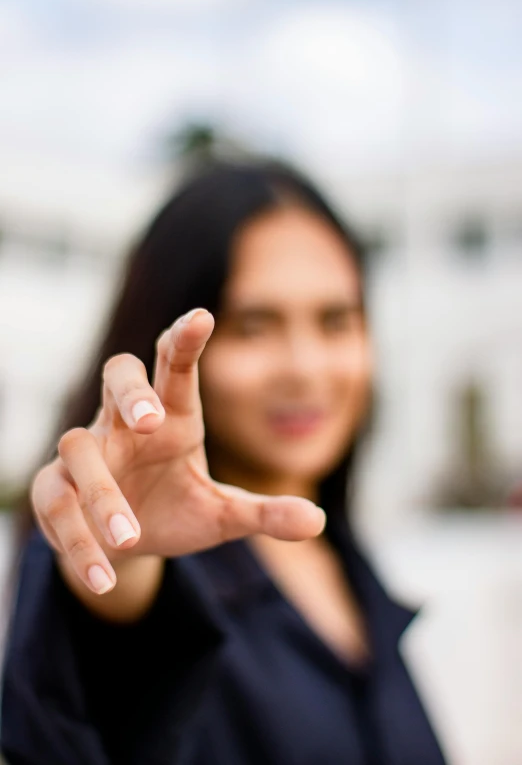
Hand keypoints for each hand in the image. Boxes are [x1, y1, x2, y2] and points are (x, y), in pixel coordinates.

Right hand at [31, 309, 324, 594]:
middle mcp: (126, 425)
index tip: (202, 316)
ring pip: (77, 445)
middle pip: (117, 376)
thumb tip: (317, 522)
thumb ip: (264, 514)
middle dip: (132, 390)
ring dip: (102, 491)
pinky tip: (103, 572)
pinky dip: (76, 539)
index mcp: (173, 418)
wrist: (127, 546)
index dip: (185, 341)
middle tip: (149, 419)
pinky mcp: (57, 489)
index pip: (175, 369)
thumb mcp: (225, 515)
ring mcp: (89, 454)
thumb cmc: (178, 510)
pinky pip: (54, 501)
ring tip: (130, 537)